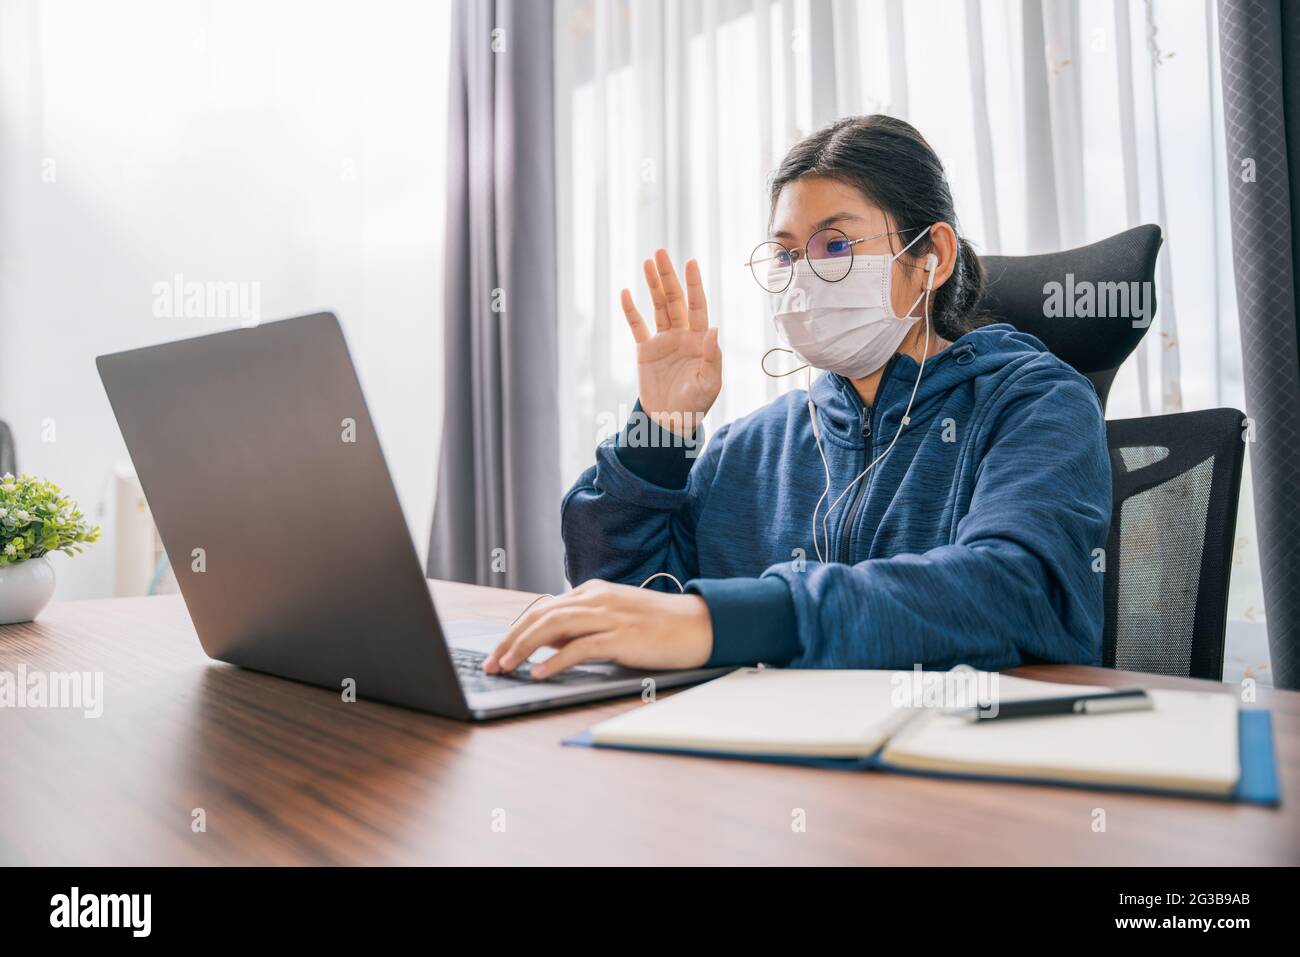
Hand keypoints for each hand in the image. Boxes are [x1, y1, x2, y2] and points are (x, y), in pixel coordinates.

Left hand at [483, 580, 713, 678]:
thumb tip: (546, 644)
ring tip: (506, 667)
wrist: (700, 624)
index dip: (516, 630)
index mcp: (593, 592)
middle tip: (492, 663)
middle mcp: (596, 599)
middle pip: (541, 615)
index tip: (499, 650)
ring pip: (553, 627)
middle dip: (510, 640)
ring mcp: (609, 616)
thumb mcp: (614, 619)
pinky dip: (556, 660)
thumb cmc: (659, 626)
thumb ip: (581, 627)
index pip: (543, 608)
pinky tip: (540, 673)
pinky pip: (580, 647)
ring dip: (523, 648)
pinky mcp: (622, 636)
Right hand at [621, 250, 721, 435]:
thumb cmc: (696, 405)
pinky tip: (626, 292)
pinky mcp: (645, 350)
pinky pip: (637, 326)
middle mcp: (682, 335)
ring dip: (653, 285)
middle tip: (661, 253)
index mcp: (700, 340)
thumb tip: (713, 329)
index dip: (694, 284)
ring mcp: (663, 341)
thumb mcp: (708, 384)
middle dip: (668, 276)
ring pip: (658, 306)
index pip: (697, 306)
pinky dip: (631, 310)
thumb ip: (712, 357)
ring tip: (647, 262)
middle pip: (675, 299)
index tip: (690, 262)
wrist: (671, 422)